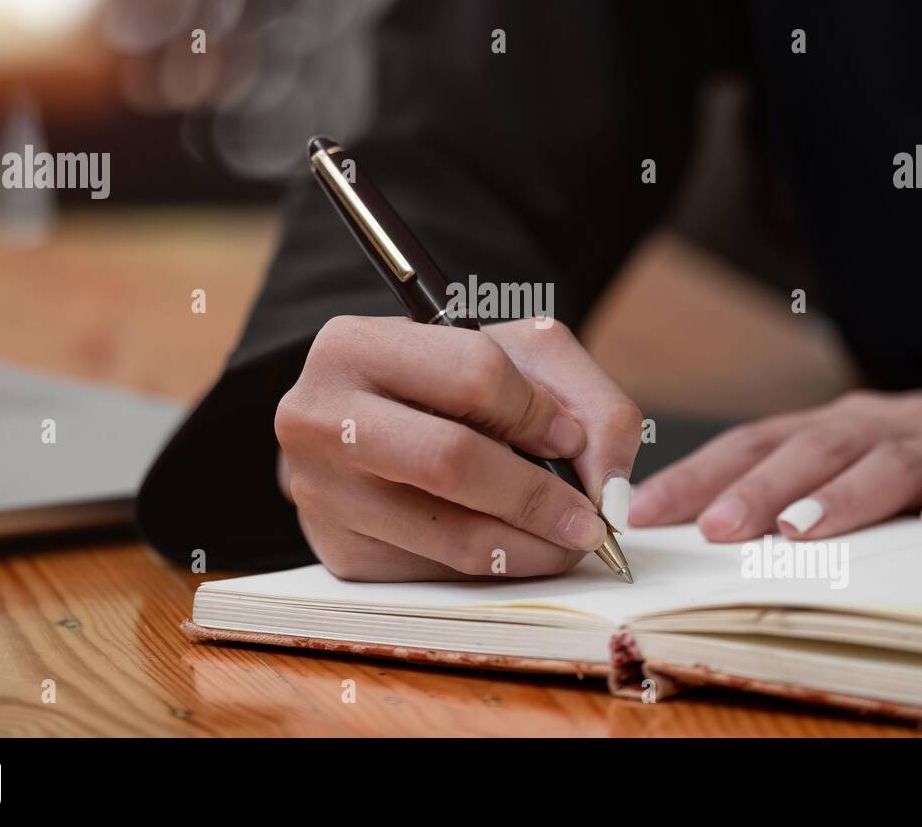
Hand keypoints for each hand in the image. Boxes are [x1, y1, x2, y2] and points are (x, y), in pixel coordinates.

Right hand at [274, 316, 641, 579]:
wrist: (364, 421)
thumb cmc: (447, 381)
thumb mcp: (517, 354)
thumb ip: (585, 400)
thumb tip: (605, 486)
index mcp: (353, 346)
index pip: (473, 376)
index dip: (538, 412)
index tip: (569, 438)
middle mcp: (316, 418)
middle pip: (452, 462)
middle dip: (539, 497)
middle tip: (590, 521)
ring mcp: (321, 494)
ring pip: (451, 536)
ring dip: (531, 547)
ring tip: (566, 538)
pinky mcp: (339, 554)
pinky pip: (438, 574)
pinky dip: (493, 566)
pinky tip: (512, 544)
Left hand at [630, 383, 921, 539]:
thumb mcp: (858, 455)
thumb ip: (793, 480)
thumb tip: (701, 524)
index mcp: (838, 426)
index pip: (756, 443)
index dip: (699, 474)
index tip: (643, 510)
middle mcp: (885, 428)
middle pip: (815, 450)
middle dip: (758, 488)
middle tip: (713, 528)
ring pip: (892, 465)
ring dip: (843, 496)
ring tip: (799, 530)